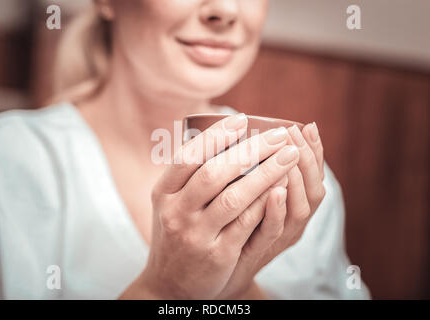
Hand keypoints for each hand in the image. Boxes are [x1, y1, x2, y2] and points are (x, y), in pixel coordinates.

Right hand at [120, 113, 299, 298]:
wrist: (170, 283)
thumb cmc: (177, 233)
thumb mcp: (172, 203)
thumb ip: (190, 175)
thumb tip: (220, 134)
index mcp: (164, 193)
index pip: (188, 156)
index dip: (216, 136)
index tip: (242, 120)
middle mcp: (176, 212)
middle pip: (214, 173)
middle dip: (251, 150)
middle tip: (279, 136)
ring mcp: (196, 235)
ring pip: (234, 197)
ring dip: (266, 173)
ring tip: (290, 155)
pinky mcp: (217, 255)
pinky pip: (246, 223)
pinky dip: (266, 203)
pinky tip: (283, 186)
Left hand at [217, 123, 325, 298]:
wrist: (217, 270)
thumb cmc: (233, 223)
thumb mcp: (249, 193)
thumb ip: (256, 170)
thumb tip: (254, 134)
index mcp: (293, 206)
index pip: (314, 176)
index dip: (316, 152)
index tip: (308, 126)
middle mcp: (293, 222)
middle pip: (313, 190)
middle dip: (306, 158)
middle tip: (293, 133)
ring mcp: (278, 238)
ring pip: (300, 208)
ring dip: (295, 179)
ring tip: (287, 152)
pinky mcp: (258, 250)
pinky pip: (274, 231)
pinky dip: (276, 210)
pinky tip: (274, 190)